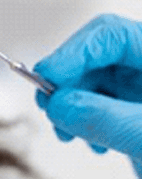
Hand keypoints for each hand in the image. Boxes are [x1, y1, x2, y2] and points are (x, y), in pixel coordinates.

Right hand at [34, 14, 141, 167]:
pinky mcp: (140, 117)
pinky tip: (93, 142)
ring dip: (73, 106)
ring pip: (95, 83)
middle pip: (97, 58)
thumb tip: (59, 104)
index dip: (72, 52)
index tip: (46, 78)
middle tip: (50, 107)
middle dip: (69, 82)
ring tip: (69, 132)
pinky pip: (102, 107)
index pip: (110, 36)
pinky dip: (87, 122)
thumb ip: (106, 118)